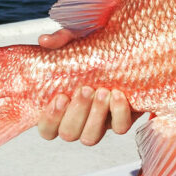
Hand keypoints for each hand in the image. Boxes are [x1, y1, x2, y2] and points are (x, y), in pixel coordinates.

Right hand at [36, 29, 133, 144]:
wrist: (130, 47)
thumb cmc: (97, 47)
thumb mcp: (79, 38)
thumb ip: (61, 39)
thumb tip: (45, 40)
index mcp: (63, 105)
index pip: (47, 129)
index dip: (50, 119)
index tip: (61, 97)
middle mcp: (80, 118)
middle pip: (68, 133)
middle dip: (76, 112)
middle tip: (85, 89)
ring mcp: (101, 121)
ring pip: (90, 137)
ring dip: (95, 116)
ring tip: (102, 91)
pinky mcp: (122, 118)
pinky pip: (120, 127)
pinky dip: (119, 113)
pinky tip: (118, 94)